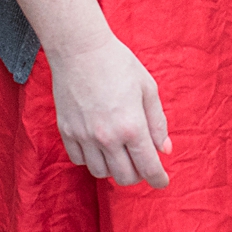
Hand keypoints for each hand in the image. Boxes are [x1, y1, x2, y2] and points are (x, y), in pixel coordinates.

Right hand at [48, 33, 170, 188]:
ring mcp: (84, 136)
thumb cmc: (118, 63)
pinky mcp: (66, 131)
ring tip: (120, 153)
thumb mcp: (147, 88)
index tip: (162, 181)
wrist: (80, 49)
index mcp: (132, 126)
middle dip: (138, 175)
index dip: (159, 179)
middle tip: (141, 163)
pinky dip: (92, 159)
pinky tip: (99, 146)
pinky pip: (79, 160)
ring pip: (100, 173)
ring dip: (114, 169)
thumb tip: (165, 149)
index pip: (149, 167)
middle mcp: (107, 137)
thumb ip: (157, 122)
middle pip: (125, 177)